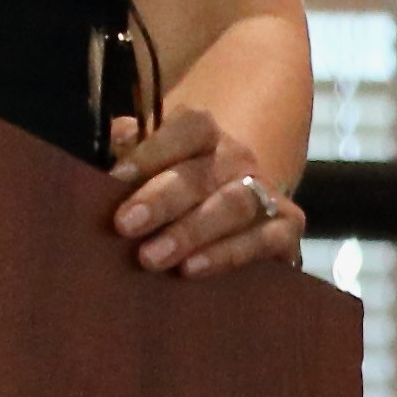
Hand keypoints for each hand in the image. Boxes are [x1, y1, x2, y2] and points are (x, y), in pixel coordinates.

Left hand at [106, 110, 299, 278]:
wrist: (224, 204)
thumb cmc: (168, 182)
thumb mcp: (142, 162)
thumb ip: (122, 151)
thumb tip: (111, 142)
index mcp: (202, 134)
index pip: (189, 127)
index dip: (153, 150)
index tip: (117, 176)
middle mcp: (237, 158)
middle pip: (202, 174)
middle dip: (162, 200)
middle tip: (124, 225)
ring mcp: (264, 191)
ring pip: (234, 206)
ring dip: (191, 232)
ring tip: (150, 257)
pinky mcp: (285, 228)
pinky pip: (265, 240)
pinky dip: (229, 255)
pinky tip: (193, 269)